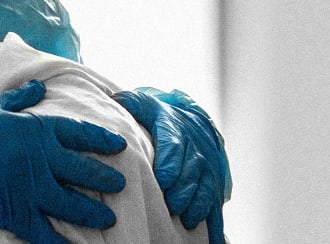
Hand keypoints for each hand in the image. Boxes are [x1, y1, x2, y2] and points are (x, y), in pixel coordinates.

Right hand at [0, 80, 126, 243]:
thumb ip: (19, 99)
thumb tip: (40, 87)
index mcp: (34, 130)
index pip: (77, 133)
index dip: (100, 140)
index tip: (118, 146)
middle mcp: (39, 160)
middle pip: (82, 170)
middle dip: (104, 179)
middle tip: (119, 184)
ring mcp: (30, 190)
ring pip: (72, 204)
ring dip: (92, 212)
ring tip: (107, 218)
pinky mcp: (16, 214)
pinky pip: (45, 233)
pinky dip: (61, 243)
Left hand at [114, 88, 230, 242]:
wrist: (190, 121)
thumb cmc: (159, 117)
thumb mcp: (145, 105)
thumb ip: (131, 103)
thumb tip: (114, 99)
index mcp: (175, 131)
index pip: (173, 147)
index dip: (170, 164)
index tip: (163, 180)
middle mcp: (194, 150)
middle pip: (190, 172)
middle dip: (182, 191)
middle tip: (171, 205)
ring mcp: (206, 168)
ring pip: (205, 187)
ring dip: (198, 205)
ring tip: (187, 219)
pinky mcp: (213, 184)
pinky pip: (215, 202)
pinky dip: (215, 220)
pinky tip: (212, 236)